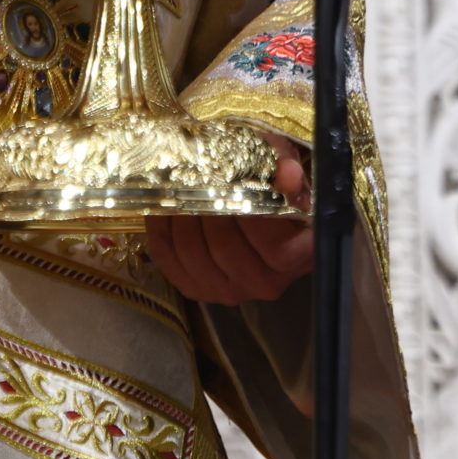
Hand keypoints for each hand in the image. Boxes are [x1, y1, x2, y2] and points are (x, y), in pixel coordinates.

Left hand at [145, 137, 313, 305]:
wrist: (259, 212)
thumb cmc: (275, 188)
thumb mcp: (283, 167)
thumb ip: (286, 168)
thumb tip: (286, 174)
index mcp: (297, 257)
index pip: (273, 244)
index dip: (247, 211)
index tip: (231, 180)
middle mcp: (267, 283)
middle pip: (225, 247)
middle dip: (205, 208)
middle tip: (192, 177)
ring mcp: (232, 291)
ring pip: (195, 255)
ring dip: (180, 219)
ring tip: (174, 189)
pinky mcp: (200, 291)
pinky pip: (173, 265)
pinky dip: (162, 236)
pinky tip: (160, 211)